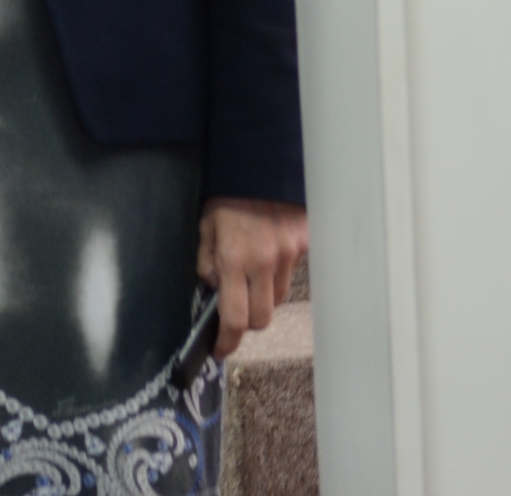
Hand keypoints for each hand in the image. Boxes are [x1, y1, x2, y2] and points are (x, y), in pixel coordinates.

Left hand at [198, 197, 307, 359]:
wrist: (263, 162)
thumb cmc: (230, 194)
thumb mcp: (206, 225)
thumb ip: (208, 261)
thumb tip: (215, 288)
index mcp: (234, 258)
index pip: (235, 318)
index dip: (227, 341)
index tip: (220, 349)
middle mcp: (264, 262)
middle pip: (262, 319)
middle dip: (247, 322)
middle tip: (236, 310)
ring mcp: (288, 254)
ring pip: (278, 298)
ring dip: (263, 297)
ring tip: (252, 274)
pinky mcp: (303, 245)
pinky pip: (290, 273)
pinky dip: (278, 272)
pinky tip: (269, 251)